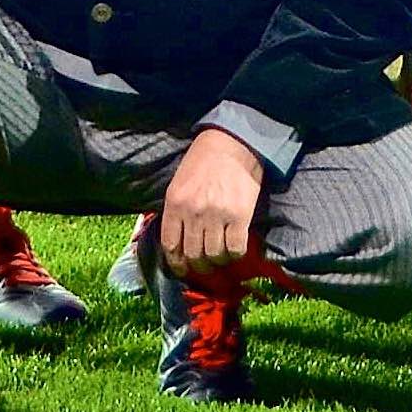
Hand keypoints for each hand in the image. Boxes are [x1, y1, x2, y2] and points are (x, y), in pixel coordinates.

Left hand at [157, 124, 269, 284]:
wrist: (233, 143)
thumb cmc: (204, 162)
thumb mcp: (179, 183)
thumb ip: (177, 211)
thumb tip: (178, 242)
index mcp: (175, 203)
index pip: (171, 246)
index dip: (176, 263)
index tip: (182, 268)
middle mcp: (194, 212)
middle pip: (193, 254)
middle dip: (198, 266)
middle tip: (204, 266)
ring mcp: (217, 215)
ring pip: (214, 255)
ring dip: (217, 261)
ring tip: (220, 257)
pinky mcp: (240, 216)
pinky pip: (235, 248)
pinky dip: (235, 254)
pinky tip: (234, 248)